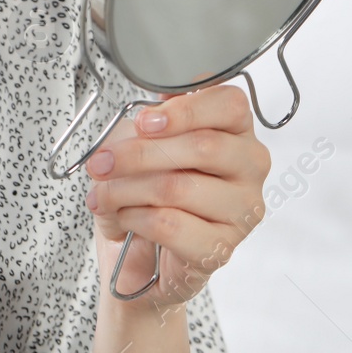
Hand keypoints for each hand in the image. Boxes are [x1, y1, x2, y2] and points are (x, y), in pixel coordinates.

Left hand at [83, 84, 269, 314]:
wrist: (140, 248)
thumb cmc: (148, 184)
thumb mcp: (143, 141)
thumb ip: (150, 125)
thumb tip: (145, 122)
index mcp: (235, 128)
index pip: (230, 105)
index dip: (185, 111)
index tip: (143, 122)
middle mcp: (249, 166)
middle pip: (204, 146)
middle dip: (139, 154)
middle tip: (102, 163)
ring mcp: (242, 209)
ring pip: (180, 187)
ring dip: (126, 189)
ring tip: (103, 195)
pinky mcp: (222, 247)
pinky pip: (171, 225)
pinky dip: (136, 218)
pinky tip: (125, 217)